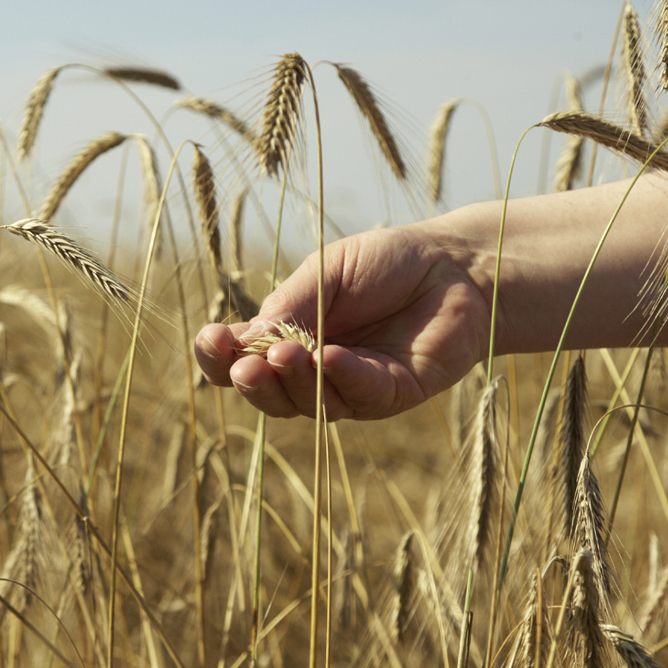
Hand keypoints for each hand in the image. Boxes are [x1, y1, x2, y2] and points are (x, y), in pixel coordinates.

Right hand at [194, 221, 491, 419]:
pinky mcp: (392, 394)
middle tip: (247, 364)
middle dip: (252, 382)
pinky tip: (330, 358)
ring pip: (310, 405)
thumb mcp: (327, 273)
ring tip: (285, 355)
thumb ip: (289, 306)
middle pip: (269, 395)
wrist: (455, 264)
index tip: (212, 339)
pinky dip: (341, 379)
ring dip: (294, 383)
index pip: (239, 360)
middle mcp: (314, 369)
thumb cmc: (387, 263)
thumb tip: (243, 340)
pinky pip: (360, 396)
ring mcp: (352, 387)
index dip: (219, 358)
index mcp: (288, 335)